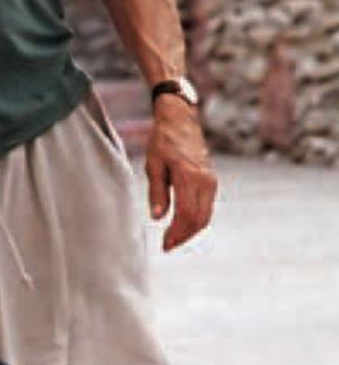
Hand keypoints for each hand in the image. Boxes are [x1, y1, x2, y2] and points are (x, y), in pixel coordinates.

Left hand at [146, 98, 216, 252]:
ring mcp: (211, 180)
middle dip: (184, 236)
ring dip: (191, 230)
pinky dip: (197, 219)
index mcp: (189, 176)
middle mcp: (205, 180)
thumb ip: (157, 192)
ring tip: (174, 238)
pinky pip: (207, 206)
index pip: (186, 214)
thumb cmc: (163, 139)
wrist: (180, 119)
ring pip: (206, 215)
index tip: (165, 244)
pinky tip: (183, 224)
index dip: (177, 233)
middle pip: (199, 219)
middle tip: (168, 245)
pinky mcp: (211, 180)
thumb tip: (157, 217)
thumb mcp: (153, 165)